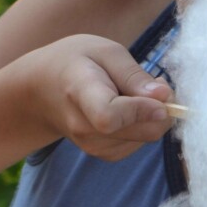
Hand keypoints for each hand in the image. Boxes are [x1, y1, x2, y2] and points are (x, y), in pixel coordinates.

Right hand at [21, 34, 174, 160]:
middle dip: (162, 107)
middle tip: (155, 82)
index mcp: (80, 92)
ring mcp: (92, 145)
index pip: (109, 116)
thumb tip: (164, 97)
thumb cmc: (77, 62)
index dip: (142, 109)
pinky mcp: (104, 154)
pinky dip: (144, 124)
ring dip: (153, 115)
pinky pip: (141, 142)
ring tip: (132, 91)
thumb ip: (134, 75)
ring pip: (147, 137)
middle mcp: (84, 127)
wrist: (42, 90)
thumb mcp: (105, 51)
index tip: (163, 93)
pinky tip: (128, 107)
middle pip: (139, 131)